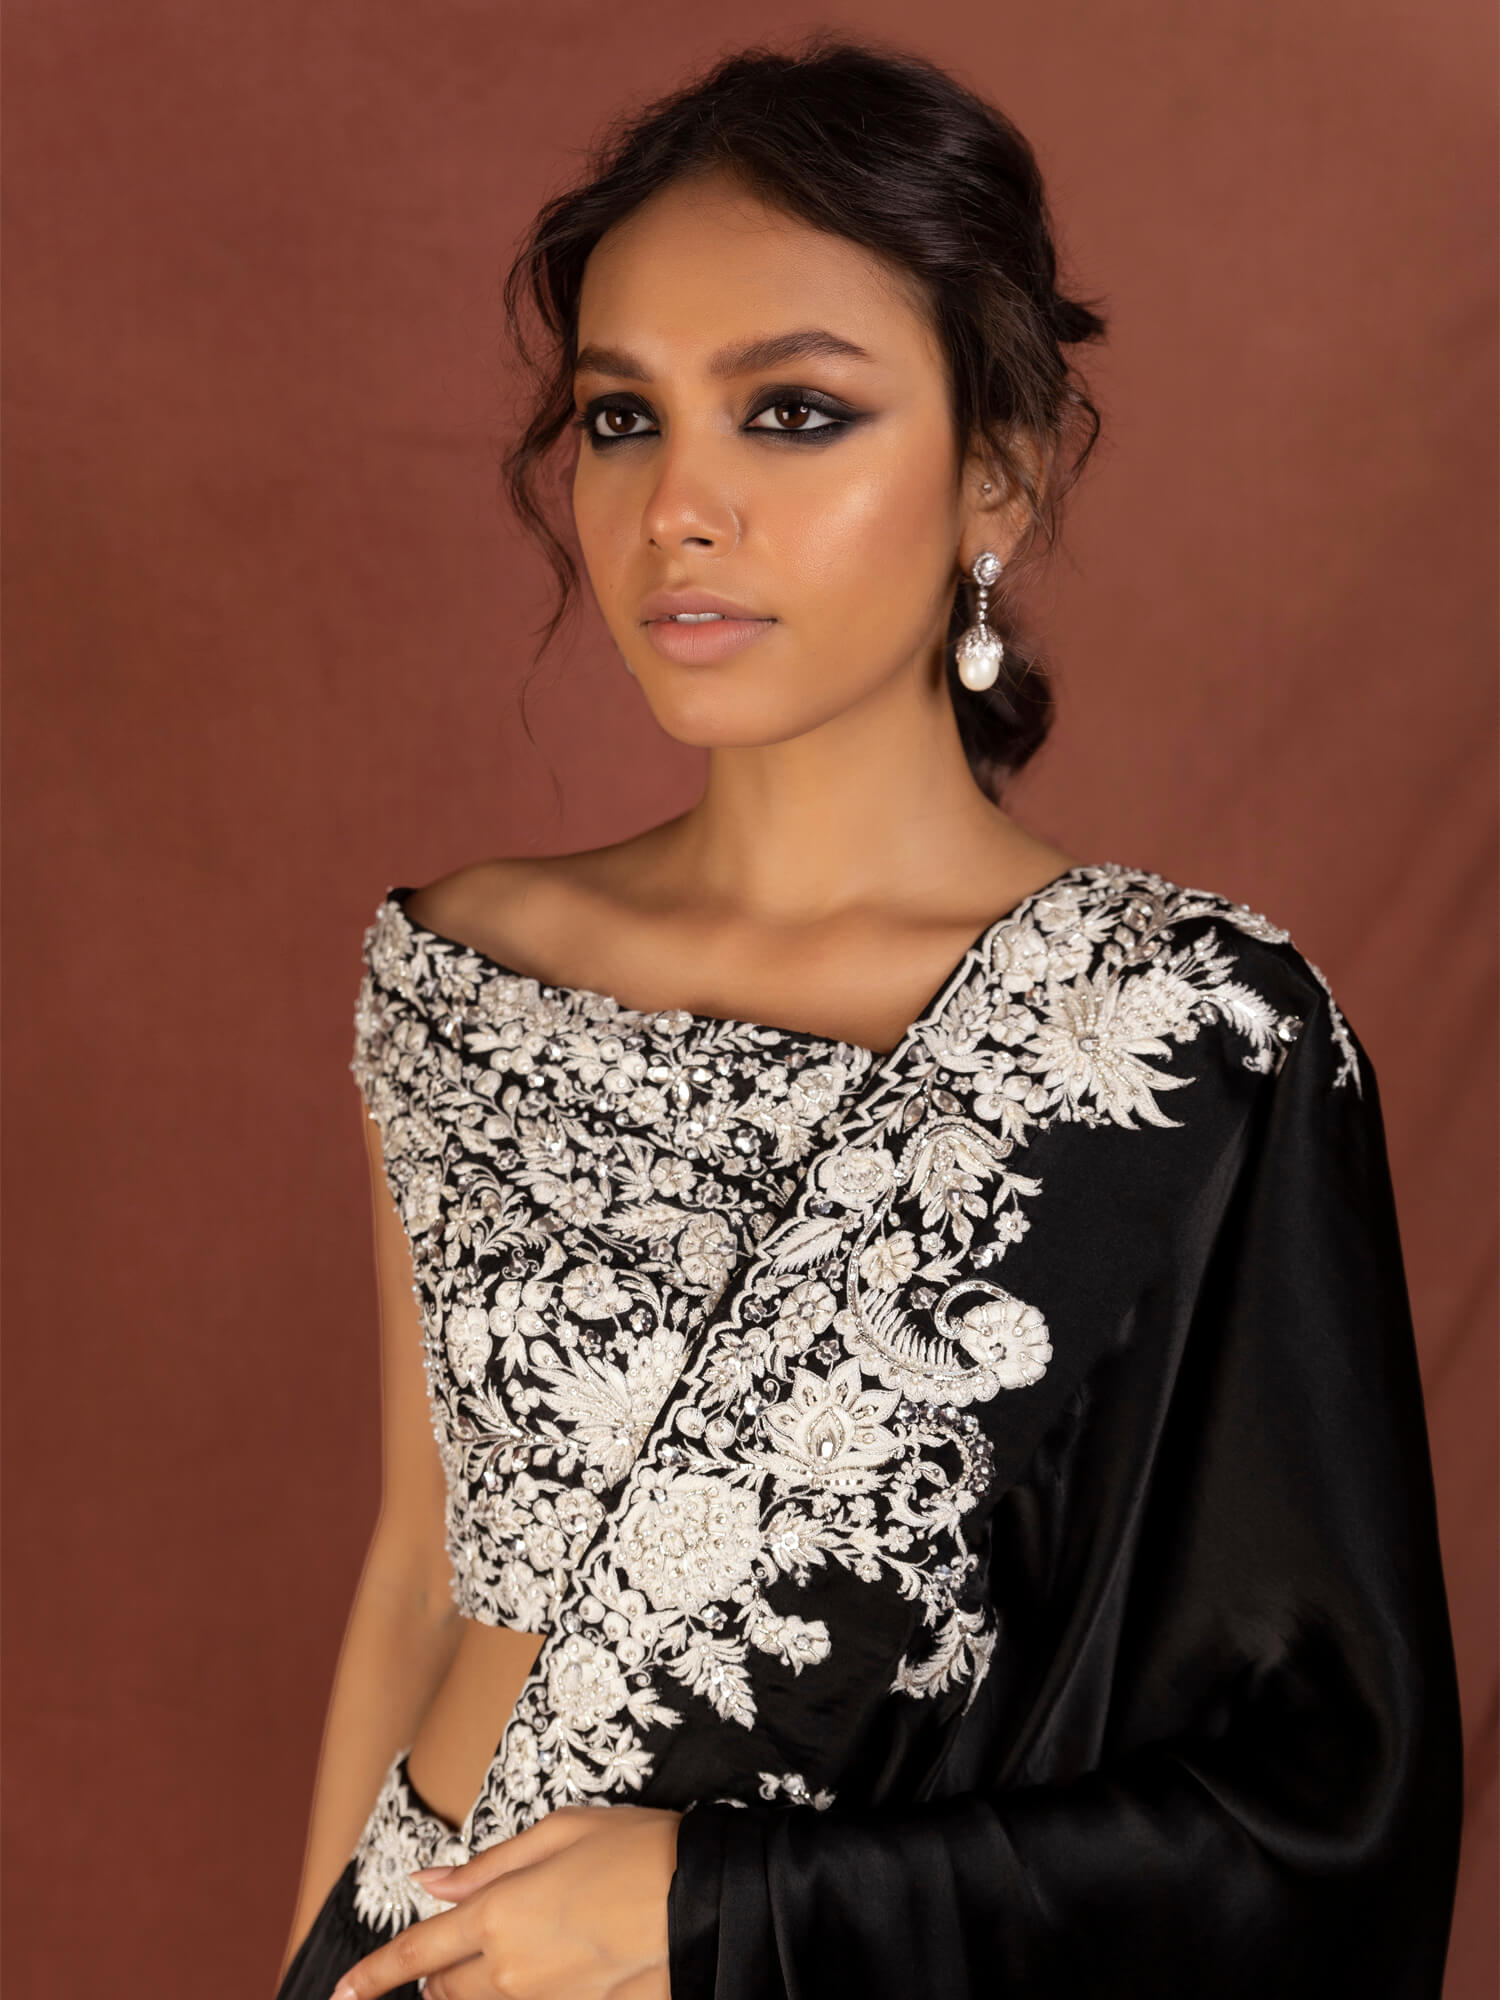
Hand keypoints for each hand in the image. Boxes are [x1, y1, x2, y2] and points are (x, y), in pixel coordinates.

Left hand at [327, 1802, 681, 1999]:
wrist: (706, 1901)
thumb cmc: (637, 1848)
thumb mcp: (560, 1832)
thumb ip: (487, 1865)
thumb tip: (429, 1881)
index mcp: (499, 1913)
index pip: (416, 1956)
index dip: (370, 1978)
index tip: (339, 1995)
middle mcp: (511, 1970)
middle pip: (445, 1989)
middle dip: (437, 1973)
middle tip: (461, 1940)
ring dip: (476, 1986)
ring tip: (514, 1947)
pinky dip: (519, 1992)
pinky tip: (549, 1963)